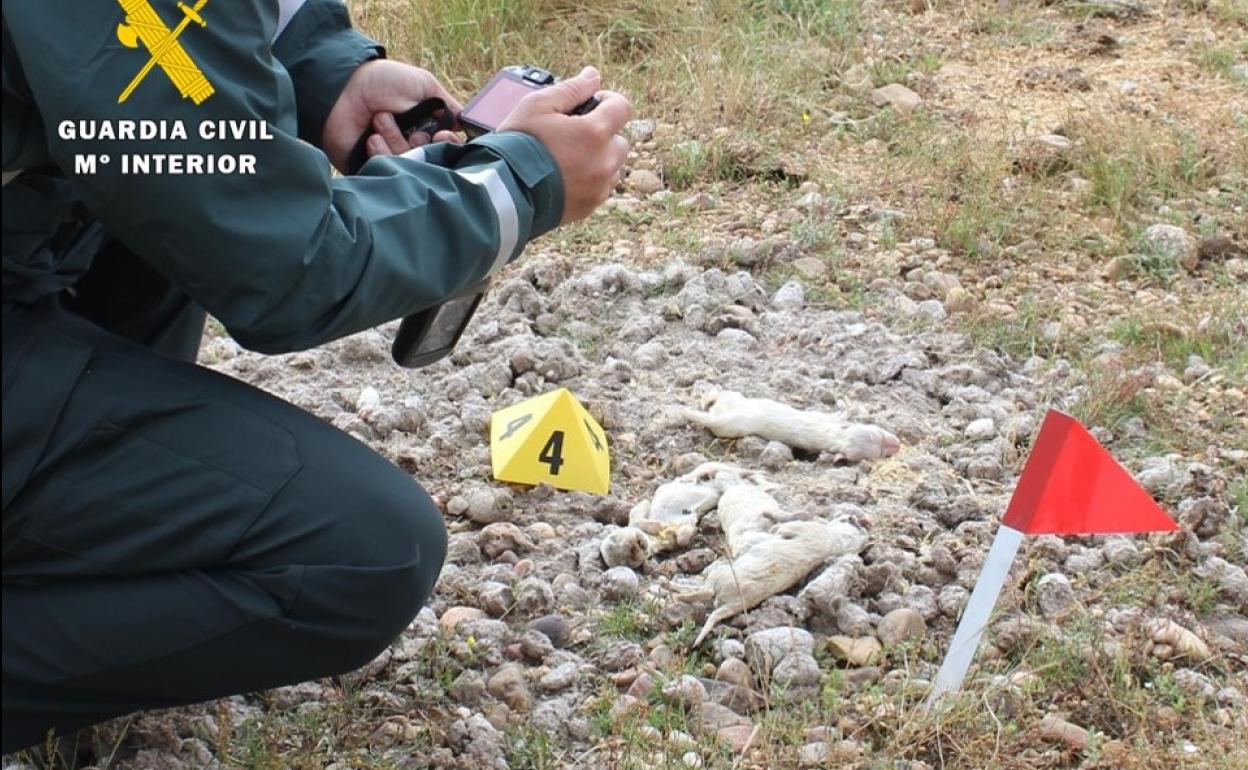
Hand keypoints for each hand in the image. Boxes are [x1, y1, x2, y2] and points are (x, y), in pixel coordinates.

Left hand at [322, 60, 463, 172]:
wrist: (341, 87)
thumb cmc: (382, 81)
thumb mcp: (423, 85)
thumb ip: (448, 106)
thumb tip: (468, 126)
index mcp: (424, 128)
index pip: (445, 148)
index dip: (447, 145)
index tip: (442, 135)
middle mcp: (409, 145)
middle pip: (428, 161)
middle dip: (419, 144)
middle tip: (411, 130)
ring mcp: (389, 159)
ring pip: (407, 168)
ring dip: (396, 144)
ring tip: (380, 120)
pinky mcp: (368, 169)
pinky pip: (384, 174)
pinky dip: (380, 157)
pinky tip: (371, 138)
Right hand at [498, 66, 630, 224]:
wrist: (502, 193)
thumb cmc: (517, 145)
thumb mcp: (538, 105)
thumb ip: (571, 89)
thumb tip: (593, 76)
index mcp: (594, 133)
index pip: (622, 107)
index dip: (608, 101)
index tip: (591, 104)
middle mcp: (603, 162)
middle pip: (620, 141)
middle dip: (603, 134)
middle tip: (574, 134)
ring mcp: (598, 188)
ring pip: (612, 167)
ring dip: (599, 159)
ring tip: (568, 157)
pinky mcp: (589, 207)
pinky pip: (600, 189)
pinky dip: (590, 181)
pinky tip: (565, 176)